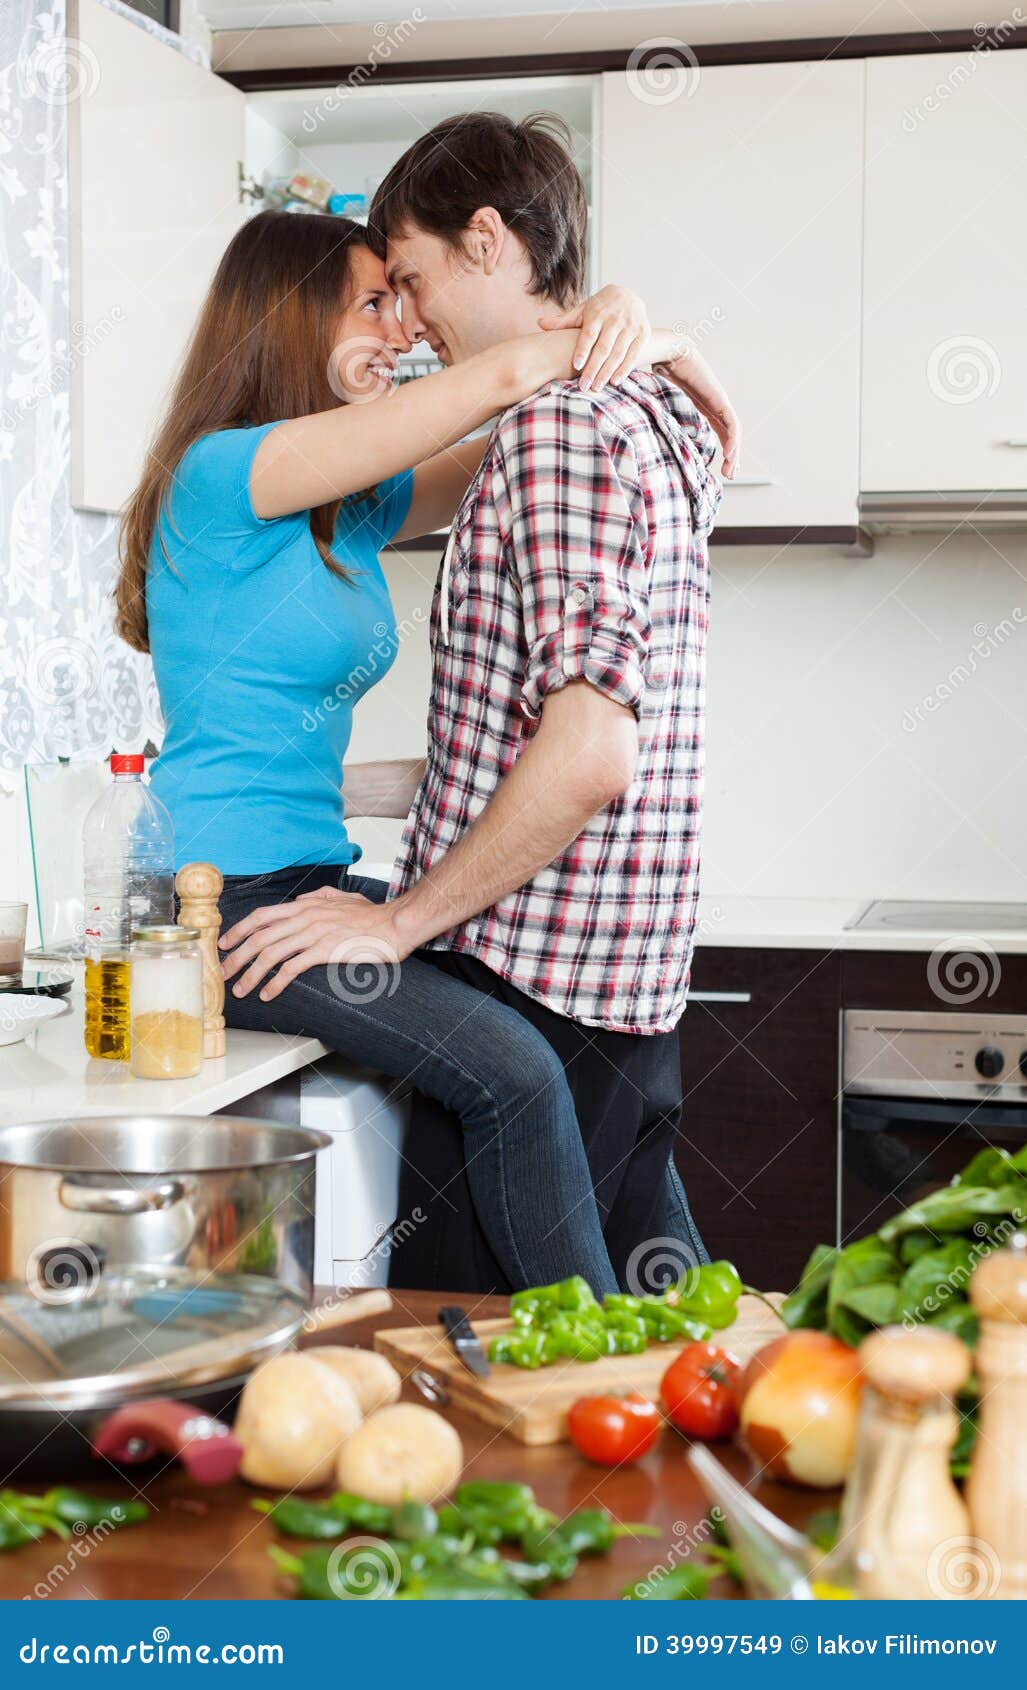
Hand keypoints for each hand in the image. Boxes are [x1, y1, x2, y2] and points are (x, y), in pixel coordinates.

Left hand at [218, 886, 407, 1001]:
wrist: (394, 925)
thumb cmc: (372, 916)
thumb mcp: (341, 897)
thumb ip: (318, 896)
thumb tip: (301, 897)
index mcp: (306, 904)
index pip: (262, 916)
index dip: (239, 930)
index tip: (224, 944)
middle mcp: (305, 916)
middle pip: (259, 937)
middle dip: (236, 957)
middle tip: (223, 973)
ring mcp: (313, 933)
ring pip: (270, 954)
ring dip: (251, 974)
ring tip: (241, 989)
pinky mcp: (324, 950)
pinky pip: (291, 968)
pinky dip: (275, 982)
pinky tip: (268, 993)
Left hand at [539, 285, 648, 390]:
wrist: (629, 295)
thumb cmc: (600, 308)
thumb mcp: (582, 310)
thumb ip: (563, 321)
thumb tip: (540, 323)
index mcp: (597, 313)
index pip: (589, 334)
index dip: (583, 350)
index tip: (576, 365)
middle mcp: (615, 320)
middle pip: (603, 348)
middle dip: (593, 369)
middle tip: (584, 386)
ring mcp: (630, 327)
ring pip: (618, 353)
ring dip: (607, 372)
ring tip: (596, 387)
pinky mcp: (642, 334)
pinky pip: (633, 355)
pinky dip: (624, 369)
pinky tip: (615, 381)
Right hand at [655, 336, 741, 478]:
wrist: (664, 349)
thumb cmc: (658, 373)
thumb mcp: (651, 402)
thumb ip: (647, 416)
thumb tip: (625, 432)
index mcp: (696, 406)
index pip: (712, 430)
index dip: (715, 449)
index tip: (713, 469)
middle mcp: (710, 404)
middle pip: (726, 434)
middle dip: (729, 456)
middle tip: (727, 475)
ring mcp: (717, 401)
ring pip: (731, 432)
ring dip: (733, 453)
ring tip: (730, 473)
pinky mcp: (719, 398)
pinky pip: (731, 423)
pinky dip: (733, 440)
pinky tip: (730, 455)